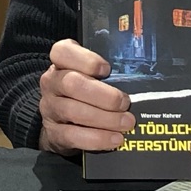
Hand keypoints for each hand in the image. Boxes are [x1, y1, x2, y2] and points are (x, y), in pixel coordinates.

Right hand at [36, 39, 135, 154]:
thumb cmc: (85, 92)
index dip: (86, 60)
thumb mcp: (91, 76)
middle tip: (125, 103)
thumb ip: (108, 72)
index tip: (107, 69)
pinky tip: (115, 139)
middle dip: (103, 95)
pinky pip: (73, 136)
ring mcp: (50, 108)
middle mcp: (52, 82)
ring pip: (73, 111)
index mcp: (61, 62)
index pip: (63, 51)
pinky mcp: (53, 133)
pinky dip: (97, 139)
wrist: (62, 122)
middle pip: (71, 83)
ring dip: (105, 119)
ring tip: (126, 123)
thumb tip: (140, 78)